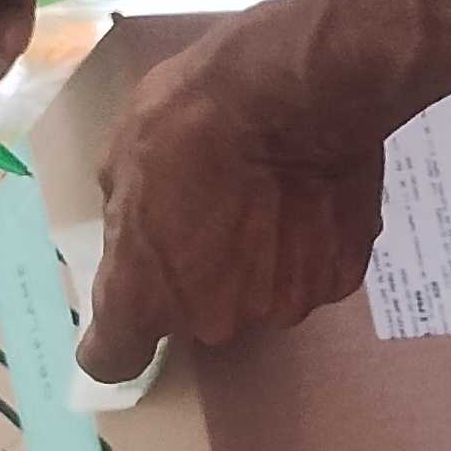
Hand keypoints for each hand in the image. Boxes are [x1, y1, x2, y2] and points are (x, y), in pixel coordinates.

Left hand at [76, 25, 391, 380]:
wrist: (292, 90)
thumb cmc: (189, 116)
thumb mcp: (122, 158)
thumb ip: (127, 221)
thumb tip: (141, 235)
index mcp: (144, 295)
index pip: (113, 359)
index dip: (115, 341)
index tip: (127, 316)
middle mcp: (211, 320)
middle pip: (198, 316)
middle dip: (200, 276)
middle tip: (213, 212)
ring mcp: (280, 306)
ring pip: (259, 296)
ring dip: (258, 262)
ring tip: (269, 197)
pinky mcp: (337, 281)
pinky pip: (310, 274)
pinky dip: (307, 247)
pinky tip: (307, 197)